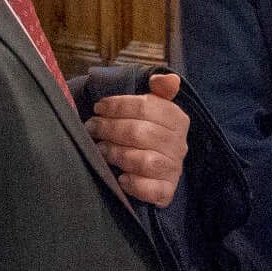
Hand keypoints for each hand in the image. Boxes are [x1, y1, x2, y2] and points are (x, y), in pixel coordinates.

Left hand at [88, 73, 187, 206]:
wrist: (158, 167)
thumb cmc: (148, 131)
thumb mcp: (153, 107)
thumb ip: (159, 90)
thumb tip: (167, 79)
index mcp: (177, 118)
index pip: (146, 106)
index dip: (118, 105)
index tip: (98, 107)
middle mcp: (179, 144)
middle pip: (141, 132)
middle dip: (110, 128)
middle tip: (92, 127)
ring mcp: (174, 169)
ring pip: (144, 161)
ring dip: (118, 154)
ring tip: (101, 150)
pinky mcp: (167, 191)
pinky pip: (151, 190)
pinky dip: (135, 184)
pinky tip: (121, 178)